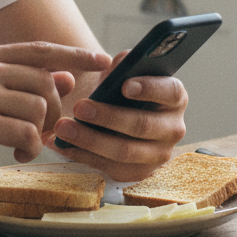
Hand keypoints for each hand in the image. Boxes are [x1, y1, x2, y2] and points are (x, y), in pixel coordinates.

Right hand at [0, 42, 111, 191]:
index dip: (74, 54)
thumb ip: (23, 85)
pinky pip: (27, 132)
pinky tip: (14, 152)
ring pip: (39, 107)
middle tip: (42, 130)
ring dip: (40, 132)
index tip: (103, 59)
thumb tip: (67, 76)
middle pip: (45, 81)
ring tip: (22, 144)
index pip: (40, 49)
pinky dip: (29, 147)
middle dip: (54, 110)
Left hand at [46, 51, 188, 181]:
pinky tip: (62, 144)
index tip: (124, 85)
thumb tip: (115, 65)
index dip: (149, 88)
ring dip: (89, 140)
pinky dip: (82, 155)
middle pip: (142, 125)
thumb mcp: (122, 70)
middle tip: (79, 106)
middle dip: (108, 116)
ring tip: (63, 127)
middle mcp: (172, 128)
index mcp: (175, 97)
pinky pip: (109, 167)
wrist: (113, 111)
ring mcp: (157, 154)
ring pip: (123, 151)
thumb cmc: (119, 87)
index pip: (170, 92)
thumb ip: (121, 64)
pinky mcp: (137, 172)